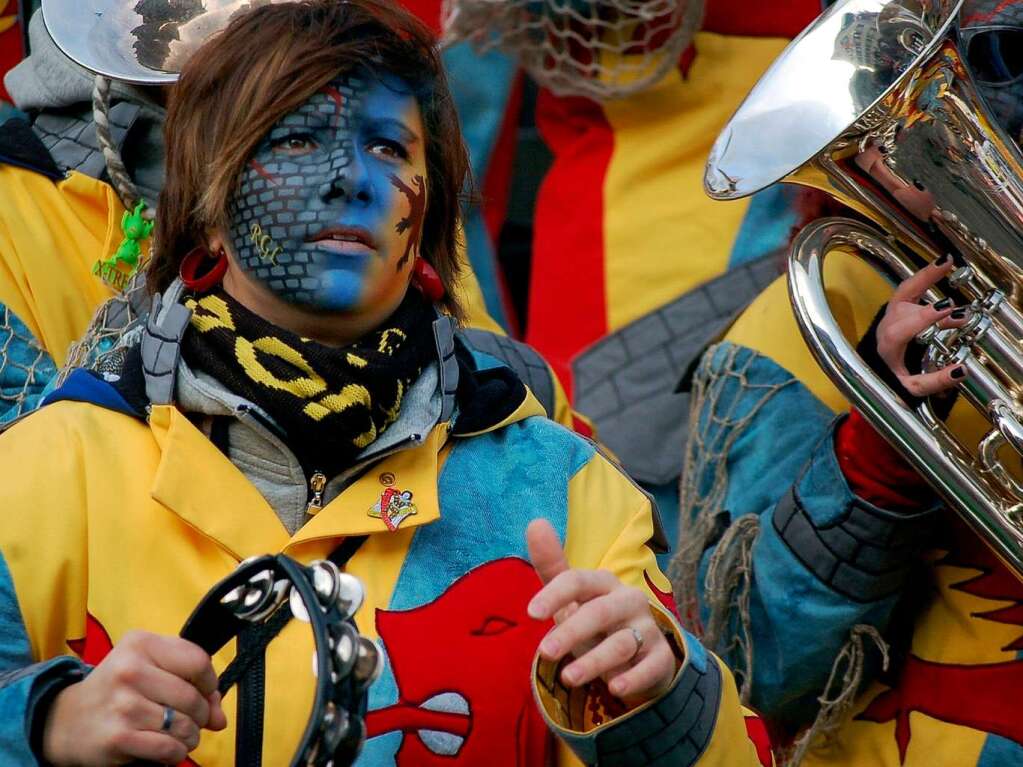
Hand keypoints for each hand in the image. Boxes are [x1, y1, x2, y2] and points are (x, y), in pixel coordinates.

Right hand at [42, 630, 226, 765]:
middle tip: (194, 720)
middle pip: (193, 696)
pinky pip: (168, 748)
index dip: (209, 682)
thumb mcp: (149, 668)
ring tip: (180, 735)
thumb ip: (189, 682)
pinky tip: (169, 749)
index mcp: (141, 644)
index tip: (205, 692)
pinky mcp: (118, 736)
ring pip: (184, 725)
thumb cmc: (118, 690)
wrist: (66, 720)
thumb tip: (219, 716)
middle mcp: (130, 670)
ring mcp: (123, 704)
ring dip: (190, 736)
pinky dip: (176, 753)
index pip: (197, 661)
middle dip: (201, 714)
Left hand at [526, 519, 676, 704]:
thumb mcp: (572, 596)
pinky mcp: (661, 657)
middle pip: (599, 612)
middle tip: (545, 651)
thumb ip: (552, 565)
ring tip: (568, 678)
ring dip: (595, 661)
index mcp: (603, 583)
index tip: (531, 613)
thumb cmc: (597, 620)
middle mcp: (627, 601)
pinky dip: (634, 678)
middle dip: (571, 631)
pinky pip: (651, 666)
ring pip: (622, 643)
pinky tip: (615, 688)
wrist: (640, 651)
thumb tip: (535, 522)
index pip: (578, 581)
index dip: (555, 594)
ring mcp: (647, 629)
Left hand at [876, 255, 968, 397]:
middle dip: (924, 296)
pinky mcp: (898, 309)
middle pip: (902, 306)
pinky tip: (943, 265)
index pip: (901, 329)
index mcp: (887, 346)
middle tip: (949, 292)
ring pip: (904, 291)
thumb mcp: (910, 389)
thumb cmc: (891, 380)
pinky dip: (924, 277)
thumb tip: (961, 370)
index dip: (923, 317)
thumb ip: (933, 382)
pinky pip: (909, 289)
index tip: (947, 309)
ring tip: (946, 262)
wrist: (876, 372)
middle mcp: (887, 326)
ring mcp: (891, 316)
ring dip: (925, 276)